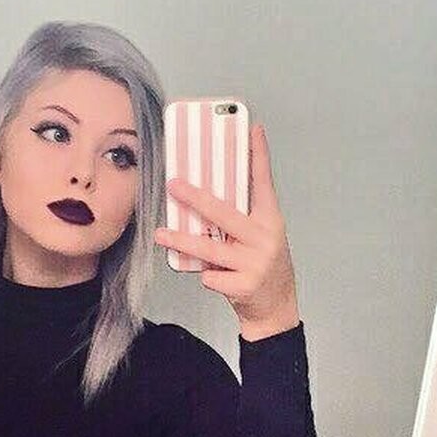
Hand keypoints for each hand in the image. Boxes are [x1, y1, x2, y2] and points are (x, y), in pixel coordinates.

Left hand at [155, 123, 300, 340]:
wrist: (275, 308)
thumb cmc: (261, 266)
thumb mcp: (259, 237)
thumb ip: (239, 218)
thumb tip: (204, 198)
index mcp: (269, 221)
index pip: (263, 182)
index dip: (258, 155)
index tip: (252, 128)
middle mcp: (264, 239)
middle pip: (225, 214)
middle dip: (196, 198)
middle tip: (174, 185)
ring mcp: (255, 263)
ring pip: (210, 249)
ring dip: (182, 241)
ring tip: (161, 234)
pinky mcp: (244, 286)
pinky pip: (210, 276)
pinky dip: (205, 275)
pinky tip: (212, 278)